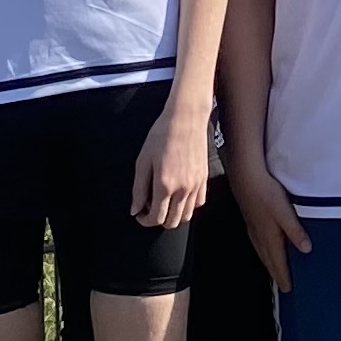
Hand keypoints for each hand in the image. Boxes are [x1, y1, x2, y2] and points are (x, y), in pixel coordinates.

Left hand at [131, 97, 210, 230]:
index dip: (144, 220)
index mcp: (165, 185)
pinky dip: (188, 206)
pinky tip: (179, 196)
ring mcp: (196, 185)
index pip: (156, 218)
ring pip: (187, 216)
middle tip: (150, 209)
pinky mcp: (204, 178)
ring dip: (173, 215)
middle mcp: (183, 189)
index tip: (139, 213)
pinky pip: (198, 203)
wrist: (186, 118)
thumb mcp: (143, 162)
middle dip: (158, 220)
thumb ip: (139, 189)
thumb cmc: (161, 136)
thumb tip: (135, 210)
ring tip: (164, 203)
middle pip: (172, 222)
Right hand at [230, 160, 310, 292]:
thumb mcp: (285, 212)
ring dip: (269, 263)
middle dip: (276, 273)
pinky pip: (258, 242)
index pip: (278, 262)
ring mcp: (254, 228)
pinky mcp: (251, 219)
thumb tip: (306, 250)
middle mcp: (259, 236)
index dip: (284, 276)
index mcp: (269, 236)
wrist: (245, 177)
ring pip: (262, 252)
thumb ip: (295, 231)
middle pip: (269, 260)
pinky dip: (264, 251)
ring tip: (275, 271)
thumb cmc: (265, 192)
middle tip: (283, 286)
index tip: (288, 289)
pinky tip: (265, 247)